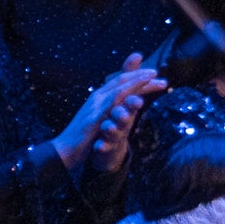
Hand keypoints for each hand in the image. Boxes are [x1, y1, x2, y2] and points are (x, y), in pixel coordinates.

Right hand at [53, 53, 166, 172]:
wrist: (65, 150)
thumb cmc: (85, 135)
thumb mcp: (103, 120)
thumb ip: (116, 109)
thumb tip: (129, 101)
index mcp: (100, 97)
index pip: (121, 81)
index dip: (137, 75)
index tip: (155, 73)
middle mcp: (97, 98)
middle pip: (121, 81)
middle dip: (141, 76)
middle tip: (159, 73)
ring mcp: (94, 107)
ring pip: (118, 90)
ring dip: (136, 82)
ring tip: (152, 77)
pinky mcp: (93, 120)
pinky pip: (110, 108)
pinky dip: (124, 100)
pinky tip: (137, 98)